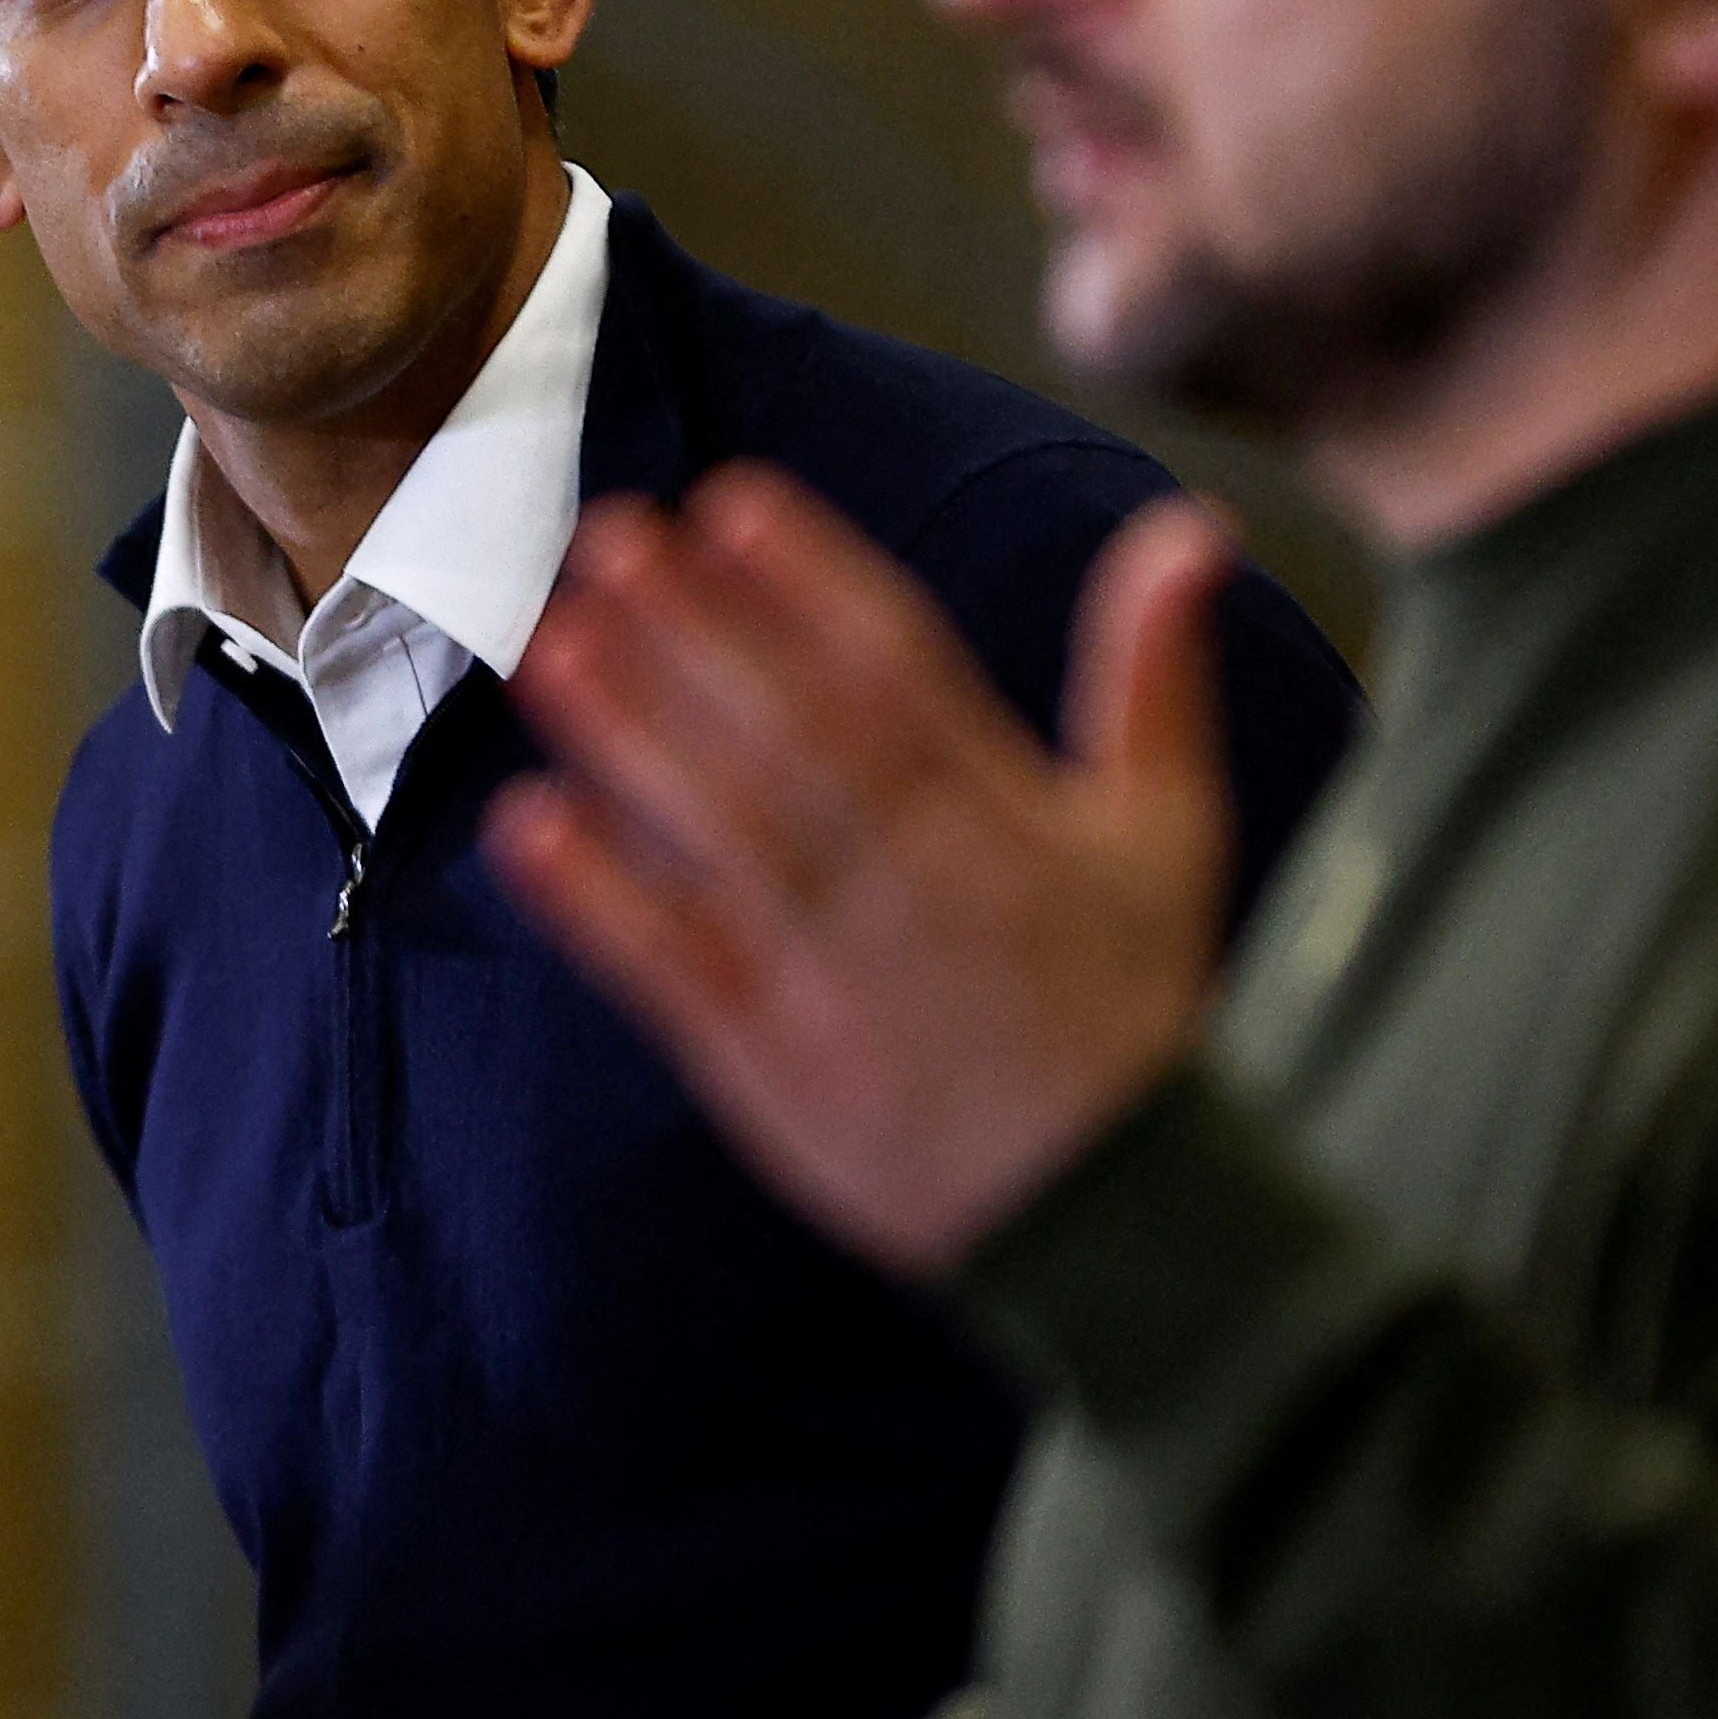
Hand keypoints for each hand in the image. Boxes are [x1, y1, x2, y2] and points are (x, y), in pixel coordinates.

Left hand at [489, 472, 1237, 1276]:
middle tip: (607, 536)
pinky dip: (600, 902)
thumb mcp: (1168, 832)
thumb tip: (1191, 525)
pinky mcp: (769, 1065)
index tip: (734, 502)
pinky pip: (674, 973)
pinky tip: (526, 824)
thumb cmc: (1129, 1002)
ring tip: (552, 643)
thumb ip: (1151, 673)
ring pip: (723, 839)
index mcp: (1005, 822)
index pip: (900, 676)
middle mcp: (913, 888)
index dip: (814, 586)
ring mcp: (833, 979)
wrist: (1111, 1216)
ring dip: (630, 739)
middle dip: (699, 634)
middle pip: (792, 740)